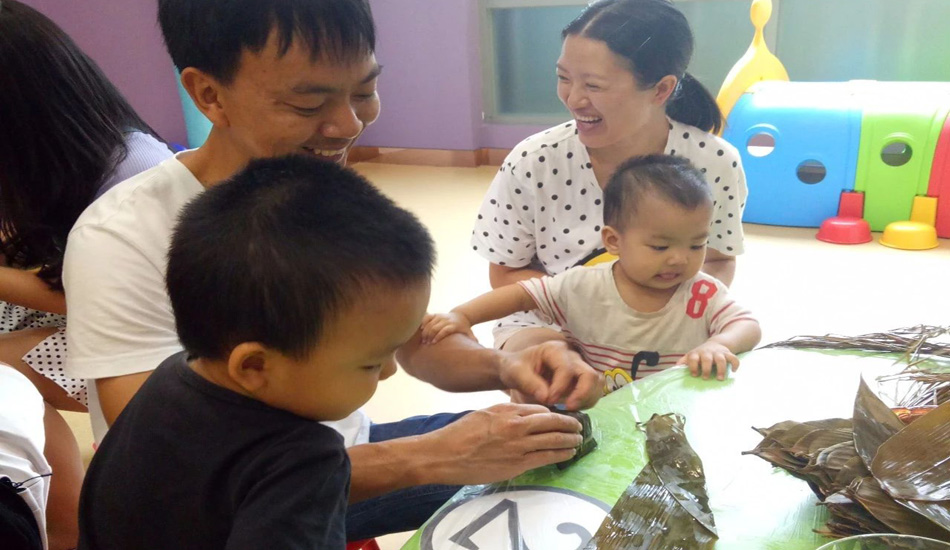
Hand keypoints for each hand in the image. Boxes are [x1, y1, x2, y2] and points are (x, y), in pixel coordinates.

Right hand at [420, 312, 473, 344]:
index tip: (433, 343)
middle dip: (429, 335)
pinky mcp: (436, 314)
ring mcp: (440, 316)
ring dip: (425, 331)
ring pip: (430, 322)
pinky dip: (423, 322)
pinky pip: (427, 317)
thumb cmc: (464, 328)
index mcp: (454, 325)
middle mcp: (446, 320)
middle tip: (425, 344)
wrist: (461, 315)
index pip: (445, 330)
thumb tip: (476, 347)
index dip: (439, 336)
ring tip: (422, 340)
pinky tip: (420, 329)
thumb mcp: (469, 333)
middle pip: (435, 327)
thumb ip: (472, 340)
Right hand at [424, 403, 582, 483]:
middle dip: (570, 425)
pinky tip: (567, 453)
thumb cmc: (462, 432)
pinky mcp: (515, 466)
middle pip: (552, 424)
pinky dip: (559, 455)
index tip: (564, 416)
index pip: (541, 410)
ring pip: (553, 442)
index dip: (557, 413)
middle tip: (580, 427)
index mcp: (508, 412)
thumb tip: (531, 413)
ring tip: (578, 440)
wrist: (445, 455)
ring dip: (569, 440)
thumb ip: (509, 411)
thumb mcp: (486, 413)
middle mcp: (516, 428)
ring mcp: (517, 448)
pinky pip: (544, 458)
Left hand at [498, 340, 600, 409]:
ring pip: (596, 383)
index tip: (547, 400)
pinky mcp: (582, 379)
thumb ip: (529, 383)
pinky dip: (587, 401)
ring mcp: (579, 367)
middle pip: (589, 375)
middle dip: (581, 394)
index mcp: (554, 350)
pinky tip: (571, 408)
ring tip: (569, 409)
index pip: (566, 369)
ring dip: (587, 399)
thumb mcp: (515, 373)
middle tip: (567, 408)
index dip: (560, 388)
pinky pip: (594, 391)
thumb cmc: (516, 368)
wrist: (517, 369)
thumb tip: (546, 397)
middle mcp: (571, 356)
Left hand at [677, 340, 738, 380]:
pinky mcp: (728, 354)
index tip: (694, 374)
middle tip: (705, 378)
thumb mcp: (692, 355)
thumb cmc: (701, 354)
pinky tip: (734, 371)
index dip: (693, 366)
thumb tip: (675, 368)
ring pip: (721, 359)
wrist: (716, 344)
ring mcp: (718, 353)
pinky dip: (735, 364)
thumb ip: (684, 361)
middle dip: (706, 368)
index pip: (693, 358)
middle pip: (707, 359)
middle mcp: (708, 352)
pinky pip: (733, 358)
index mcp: (697, 353)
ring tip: (720, 379)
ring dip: (721, 369)